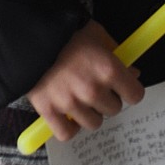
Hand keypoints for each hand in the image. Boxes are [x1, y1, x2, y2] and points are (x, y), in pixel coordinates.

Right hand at [26, 19, 143, 142]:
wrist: (29, 32)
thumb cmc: (66, 31)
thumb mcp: (97, 34)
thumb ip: (117, 54)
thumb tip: (133, 74)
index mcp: (108, 68)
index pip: (135, 95)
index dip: (130, 90)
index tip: (123, 87)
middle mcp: (92, 90)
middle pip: (114, 109)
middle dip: (107, 98)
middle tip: (96, 85)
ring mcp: (70, 103)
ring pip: (93, 123)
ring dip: (89, 112)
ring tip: (79, 97)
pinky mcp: (48, 111)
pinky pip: (67, 134)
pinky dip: (69, 127)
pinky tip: (67, 114)